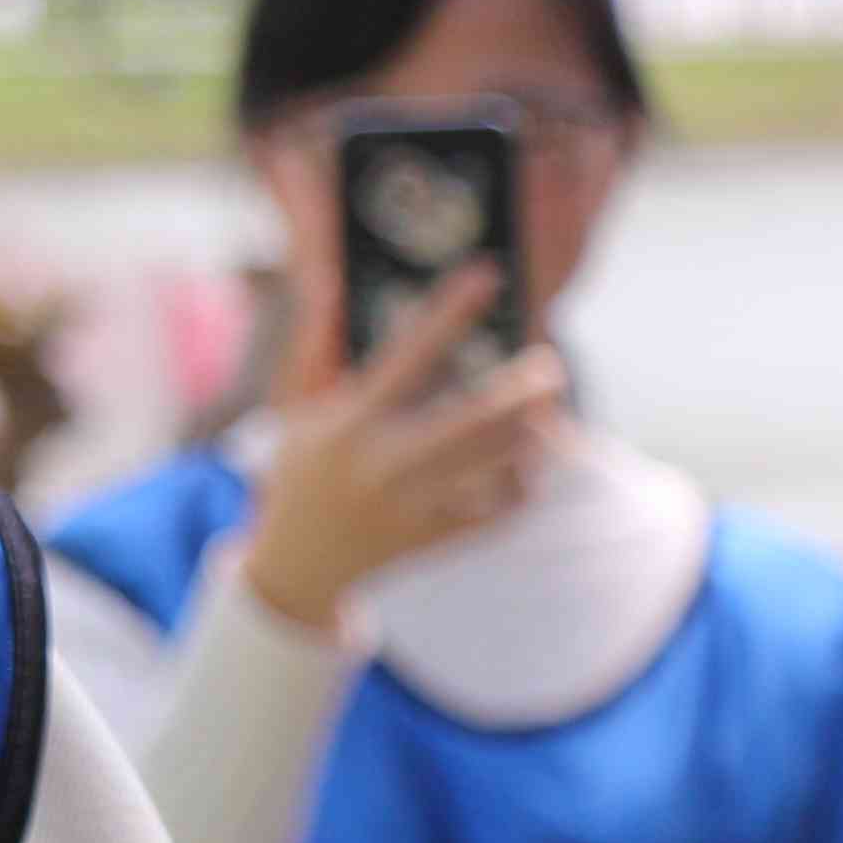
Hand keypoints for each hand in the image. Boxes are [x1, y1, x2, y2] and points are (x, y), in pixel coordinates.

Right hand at [240, 258, 563, 634]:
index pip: (408, 355)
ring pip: (495, 466)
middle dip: (521, 389)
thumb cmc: (301, 471)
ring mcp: (412, 508)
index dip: (449, 312)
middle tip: (550, 364)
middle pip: (473, 422)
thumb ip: (313, 348)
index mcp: (347, 424)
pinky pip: (500, 510)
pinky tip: (531, 459)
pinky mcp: (436, 540)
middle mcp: (382, 466)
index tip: (487, 275)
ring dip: (532, 433)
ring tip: (547, 409)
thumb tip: (328, 286)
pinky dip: (525, 482)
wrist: (299, 567)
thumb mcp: (292, 410)